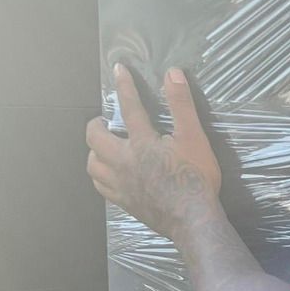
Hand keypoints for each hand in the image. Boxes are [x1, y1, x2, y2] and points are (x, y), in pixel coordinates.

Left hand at [86, 64, 222, 236]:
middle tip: (105, 121)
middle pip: (95, 138)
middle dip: (95, 125)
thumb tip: (172, 73)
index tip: (118, 70)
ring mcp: (121, 184)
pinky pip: (101, 187)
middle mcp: (124, 161)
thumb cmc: (196, 178)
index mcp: (141, 142)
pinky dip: (101, 176)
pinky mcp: (124, 202)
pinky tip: (109, 174)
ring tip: (104, 147)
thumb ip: (182, 105)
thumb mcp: (195, 137)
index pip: (129, 107)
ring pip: (93, 164)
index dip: (123, 86)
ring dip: (94, 151)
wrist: (193, 220)